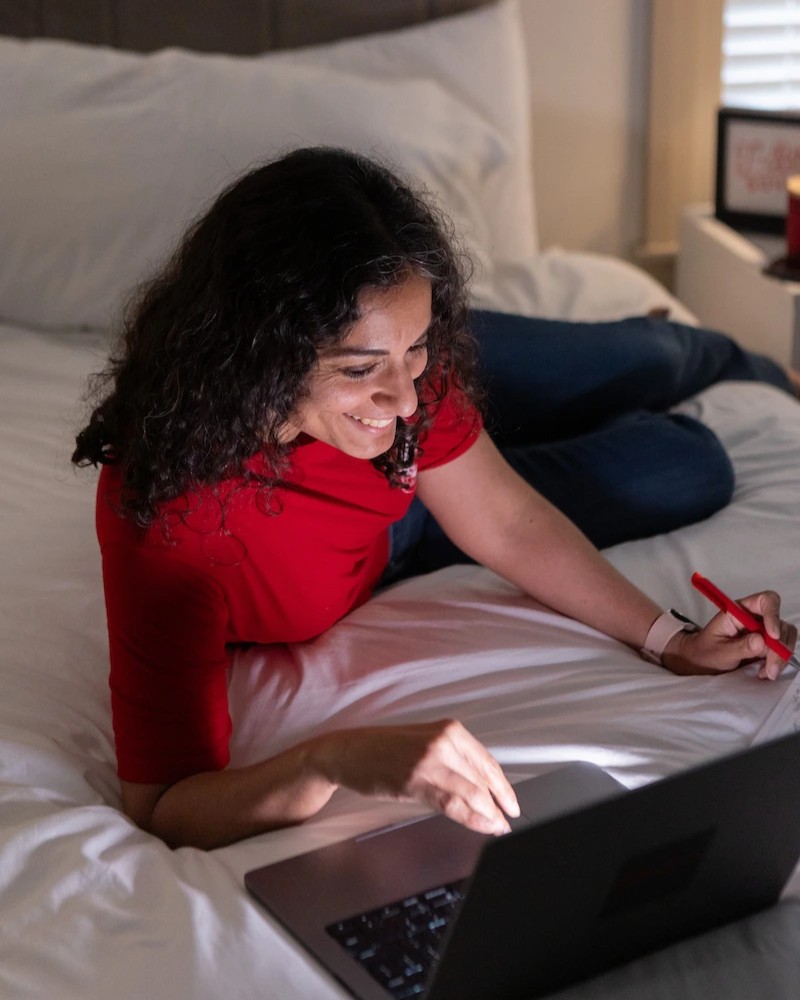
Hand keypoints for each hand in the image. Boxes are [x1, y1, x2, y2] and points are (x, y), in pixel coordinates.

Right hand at [309, 719, 519, 835]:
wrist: (350, 752)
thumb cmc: (384, 749)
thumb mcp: (425, 743)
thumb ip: (453, 758)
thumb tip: (479, 786)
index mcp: (449, 730)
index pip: (487, 761)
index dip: (503, 786)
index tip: (512, 802)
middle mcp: (442, 742)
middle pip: (483, 778)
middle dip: (499, 803)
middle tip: (507, 821)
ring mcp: (429, 761)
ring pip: (472, 792)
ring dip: (489, 815)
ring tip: (497, 827)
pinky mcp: (415, 780)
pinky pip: (452, 803)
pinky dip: (471, 818)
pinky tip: (480, 825)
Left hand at [662, 590, 796, 678]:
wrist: (701, 662)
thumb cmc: (705, 652)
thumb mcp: (719, 652)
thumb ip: (739, 647)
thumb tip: (761, 641)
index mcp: (739, 610)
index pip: (765, 601)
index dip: (773, 615)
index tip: (773, 636)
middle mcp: (754, 618)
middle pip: (779, 623)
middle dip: (779, 647)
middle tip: (771, 668)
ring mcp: (763, 631)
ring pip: (785, 638)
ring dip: (780, 657)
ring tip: (765, 673)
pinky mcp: (767, 645)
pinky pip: (782, 650)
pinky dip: (778, 662)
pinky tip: (764, 672)